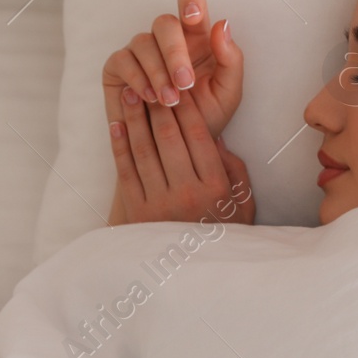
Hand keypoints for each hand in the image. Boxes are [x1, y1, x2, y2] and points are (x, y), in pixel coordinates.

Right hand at [101, 0, 242, 138]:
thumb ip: (231, 60)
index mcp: (196, 38)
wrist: (181, 150)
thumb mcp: (228, 93)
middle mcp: (165, 41)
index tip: (192, 16)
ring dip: (157, 72)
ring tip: (169, 100)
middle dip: (174, 51)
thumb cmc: (205, 118)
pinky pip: (122, 60)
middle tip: (184, 83)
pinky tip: (149, 97)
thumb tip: (221, 25)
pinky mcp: (118, 68)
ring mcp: (140, 52)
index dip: (189, 2)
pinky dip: (136, 78)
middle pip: (164, 22)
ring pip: (143, 42)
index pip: (190, 4)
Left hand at [108, 83, 254, 225]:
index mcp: (215, 188)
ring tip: (129, 94)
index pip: (199, 135)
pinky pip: (125, 172)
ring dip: (134, 118)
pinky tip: (115, 125)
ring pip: (144, 150)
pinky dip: (119, 146)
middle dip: (158, 104)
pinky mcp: (137, 212)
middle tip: (150, 79)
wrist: (194, 278)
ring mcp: (160, 204)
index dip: (187, 106)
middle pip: (169, 136)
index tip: (179, 85)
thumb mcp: (242, 204)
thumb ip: (233, 170)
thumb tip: (216, 138)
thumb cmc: (223, 236)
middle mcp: (187, 194)